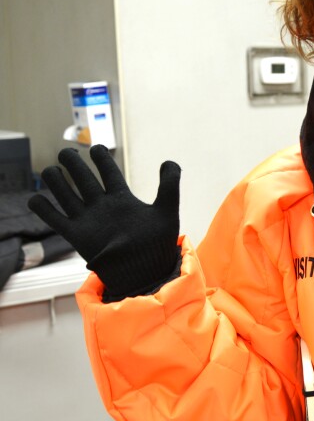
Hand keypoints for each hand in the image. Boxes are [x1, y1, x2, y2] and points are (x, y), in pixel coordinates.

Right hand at [28, 145, 180, 301]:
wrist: (143, 272)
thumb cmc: (157, 244)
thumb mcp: (167, 211)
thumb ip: (170, 185)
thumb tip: (168, 161)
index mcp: (122, 199)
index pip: (109, 172)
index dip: (101, 158)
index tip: (96, 148)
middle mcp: (103, 207)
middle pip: (84, 179)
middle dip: (74, 164)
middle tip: (65, 152)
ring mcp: (88, 220)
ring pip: (66, 195)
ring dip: (56, 182)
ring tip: (49, 170)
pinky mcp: (77, 236)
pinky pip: (55, 219)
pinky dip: (43, 209)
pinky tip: (35, 199)